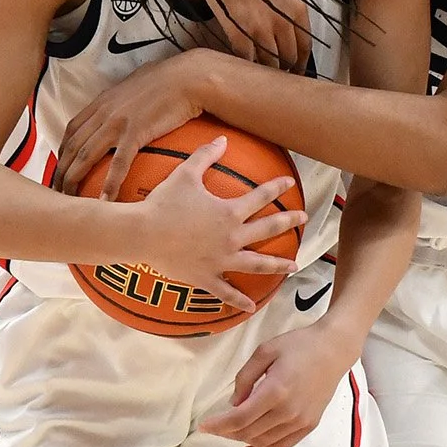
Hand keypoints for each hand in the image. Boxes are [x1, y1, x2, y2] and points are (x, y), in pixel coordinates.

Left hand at [55, 51, 205, 200]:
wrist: (187, 78)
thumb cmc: (168, 80)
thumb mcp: (136, 86)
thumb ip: (124, 99)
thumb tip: (126, 107)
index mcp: (102, 102)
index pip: (72, 130)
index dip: (62, 152)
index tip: (61, 169)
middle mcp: (103, 113)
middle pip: (72, 146)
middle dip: (60, 171)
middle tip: (57, 192)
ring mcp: (117, 123)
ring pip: (85, 155)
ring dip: (74, 180)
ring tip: (70, 201)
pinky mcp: (135, 133)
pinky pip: (118, 163)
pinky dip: (109, 183)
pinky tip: (104, 200)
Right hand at [128, 135, 304, 310]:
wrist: (142, 234)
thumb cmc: (163, 203)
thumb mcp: (185, 174)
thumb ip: (206, 156)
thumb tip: (223, 139)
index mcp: (229, 212)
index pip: (261, 197)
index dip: (277, 188)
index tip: (290, 184)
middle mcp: (231, 238)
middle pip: (268, 229)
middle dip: (288, 222)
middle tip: (304, 219)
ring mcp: (221, 261)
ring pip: (257, 264)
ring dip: (278, 264)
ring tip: (294, 265)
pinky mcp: (206, 277)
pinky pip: (227, 292)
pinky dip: (240, 301)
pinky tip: (252, 307)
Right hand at [190, 0, 311, 70]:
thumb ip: (287, 14)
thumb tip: (288, 40)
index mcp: (296, 9)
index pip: (305, 47)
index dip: (300, 64)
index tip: (295, 72)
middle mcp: (283, 21)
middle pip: (289, 60)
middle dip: (283, 69)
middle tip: (274, 75)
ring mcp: (260, 29)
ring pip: (270, 65)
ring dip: (264, 71)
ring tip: (258, 74)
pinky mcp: (238, 34)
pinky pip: (247, 60)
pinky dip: (245, 66)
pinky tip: (241, 66)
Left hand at [200, 320, 353, 446]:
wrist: (333, 350)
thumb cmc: (299, 345)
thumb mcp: (265, 351)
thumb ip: (245, 378)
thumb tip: (233, 403)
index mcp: (275, 391)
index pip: (239, 418)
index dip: (218, 425)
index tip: (203, 426)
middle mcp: (288, 411)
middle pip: (249, 432)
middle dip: (226, 432)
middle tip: (214, 427)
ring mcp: (300, 421)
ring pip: (263, 441)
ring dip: (242, 440)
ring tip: (230, 432)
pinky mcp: (309, 424)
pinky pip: (283, 445)